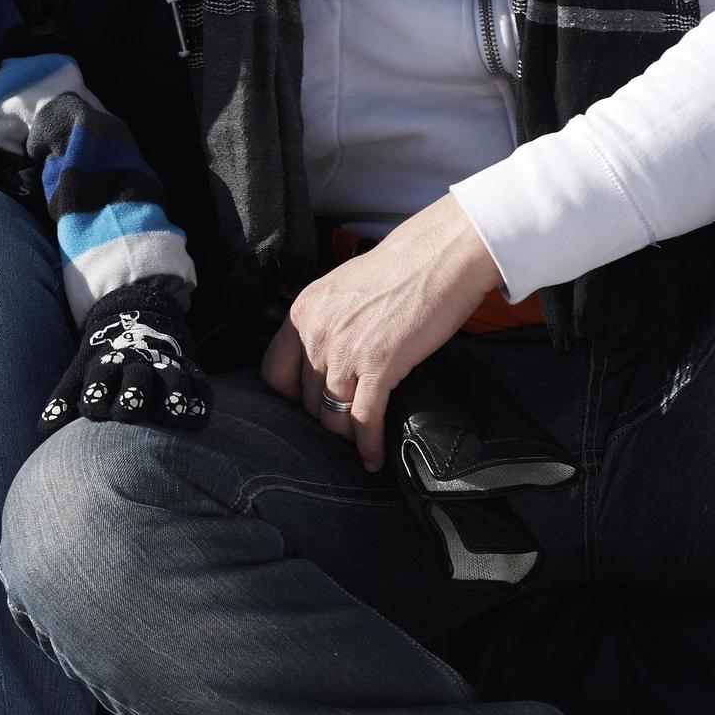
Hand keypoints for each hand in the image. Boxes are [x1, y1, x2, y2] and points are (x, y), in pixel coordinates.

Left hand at [39, 277, 209, 434]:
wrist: (139, 321)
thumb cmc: (104, 362)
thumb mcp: (81, 372)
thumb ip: (64, 399)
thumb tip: (44, 427)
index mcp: (107, 362)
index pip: (100, 376)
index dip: (96, 393)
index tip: (92, 410)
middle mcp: (138, 362)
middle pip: (137, 377)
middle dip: (133, 393)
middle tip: (129, 411)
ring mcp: (168, 365)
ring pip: (173, 379)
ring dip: (173, 396)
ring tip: (172, 417)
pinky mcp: (192, 372)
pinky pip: (201, 386)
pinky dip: (200, 402)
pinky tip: (196, 421)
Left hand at [260, 193, 504, 472]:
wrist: (440, 256)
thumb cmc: (400, 269)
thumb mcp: (343, 290)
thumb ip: (328, 321)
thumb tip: (328, 353)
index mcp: (303, 312)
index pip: (275, 371)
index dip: (291, 396)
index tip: (309, 403)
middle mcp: (317, 333)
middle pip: (306, 399)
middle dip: (324, 417)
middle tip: (344, 425)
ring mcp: (346, 351)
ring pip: (331, 414)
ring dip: (346, 434)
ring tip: (360, 442)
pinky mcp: (380, 366)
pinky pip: (364, 419)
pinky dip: (369, 445)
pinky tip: (375, 458)